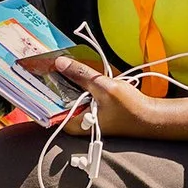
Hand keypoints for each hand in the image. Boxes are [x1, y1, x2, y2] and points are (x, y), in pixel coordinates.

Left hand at [49, 56, 187, 140]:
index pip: (49, 108)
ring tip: (56, 64)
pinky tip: (76, 72)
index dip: (41, 90)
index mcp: (74, 124)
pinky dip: (78, 86)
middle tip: (44, 63)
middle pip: (57, 101)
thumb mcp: (104, 88)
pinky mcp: (93, 112)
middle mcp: (77, 124)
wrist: (152, 118)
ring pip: (69, 97)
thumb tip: (60, 63)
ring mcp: (85, 118)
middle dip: (53, 83)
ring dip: (66, 82)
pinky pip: (79, 97)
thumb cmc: (130, 109)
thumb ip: (81, 75)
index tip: (35, 72)